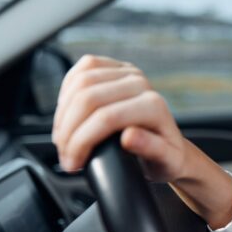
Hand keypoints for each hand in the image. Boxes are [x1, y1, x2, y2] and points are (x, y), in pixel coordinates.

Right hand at [52, 54, 231, 226]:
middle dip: (67, 130)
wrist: (169, 145)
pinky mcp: (114, 68)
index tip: (73, 163)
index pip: (105, 118)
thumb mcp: (166, 161)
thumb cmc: (167, 157)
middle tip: (64, 155)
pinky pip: (82, 69)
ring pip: (80, 82)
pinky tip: (65, 113)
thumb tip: (129, 136)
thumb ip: (152, 149)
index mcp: (154, 105)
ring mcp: (127, 73)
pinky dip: (67, 91)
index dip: (81, 142)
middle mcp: (140, 84)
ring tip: (62, 139)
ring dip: (63, 113)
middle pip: (88, 98)